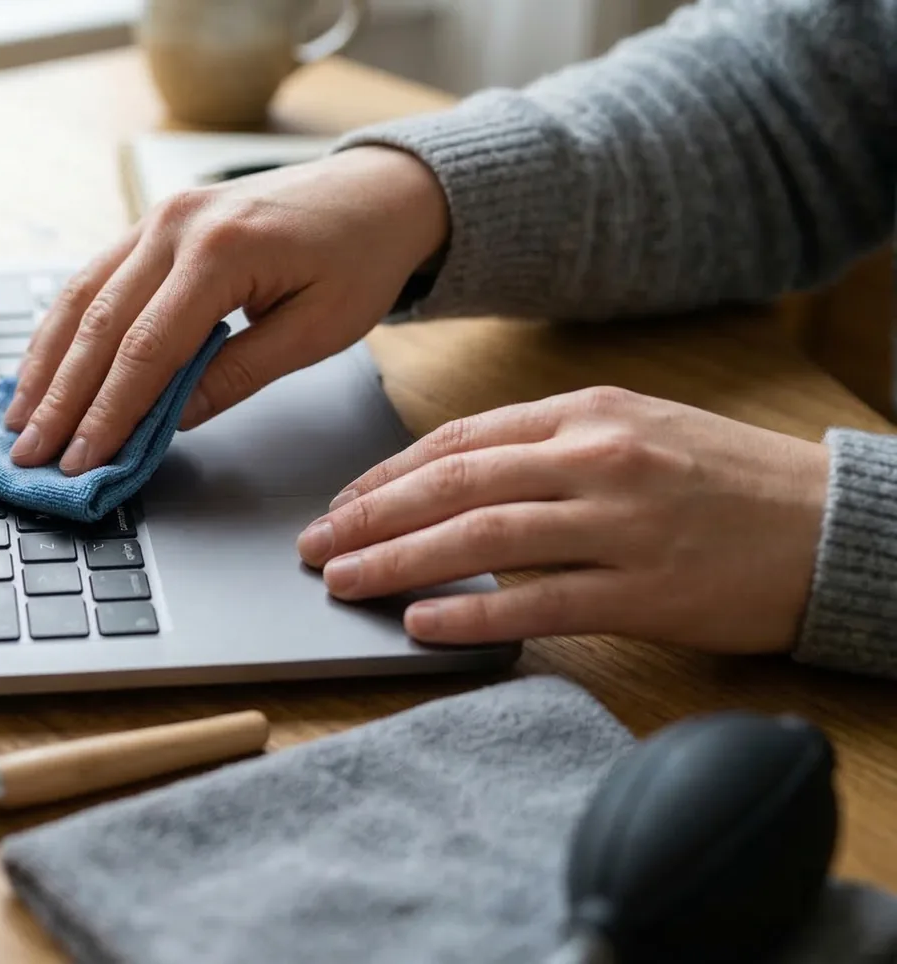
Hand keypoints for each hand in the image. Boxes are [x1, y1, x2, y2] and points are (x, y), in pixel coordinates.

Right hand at [4, 146, 448, 473]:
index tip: (82, 461)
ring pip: (81, 297)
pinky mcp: (154, 223)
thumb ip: (237, 375)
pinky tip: (42, 367)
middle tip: (30, 454)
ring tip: (18, 419)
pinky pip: (94, 278)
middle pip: (99, 324)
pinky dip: (63, 328)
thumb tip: (169, 422)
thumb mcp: (316, 331)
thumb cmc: (359, 259)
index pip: (146, 349)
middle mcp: (177, 224)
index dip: (108, 412)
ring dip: (46, 363)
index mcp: (221, 250)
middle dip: (61, 398)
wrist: (377, 190)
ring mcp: (159, 217)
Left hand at [296, 387, 828, 653]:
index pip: (458, 440)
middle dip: (369, 518)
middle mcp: (597, 457)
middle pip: (454, 485)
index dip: (385, 476)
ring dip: (399, 563)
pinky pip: (540, 604)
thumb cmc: (724, 481)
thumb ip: (547, 447)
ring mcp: (621, 523)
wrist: (832, 525)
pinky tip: (421, 624)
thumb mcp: (634, 430)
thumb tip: (451, 480)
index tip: (339, 505)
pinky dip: (473, 616)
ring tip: (343, 583)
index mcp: (587, 412)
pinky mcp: (647, 590)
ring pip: (483, 540)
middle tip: (314, 549)